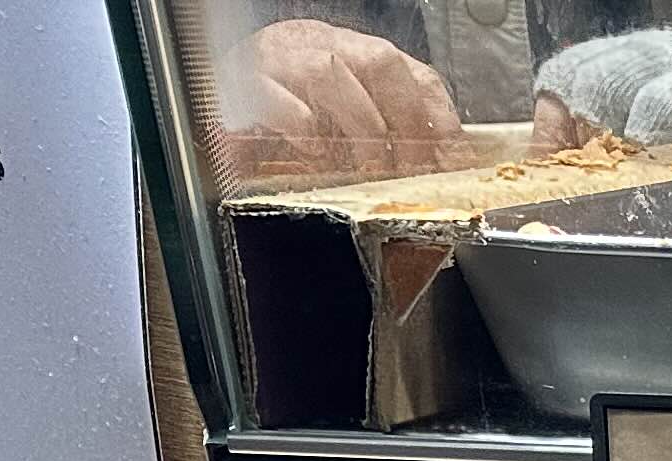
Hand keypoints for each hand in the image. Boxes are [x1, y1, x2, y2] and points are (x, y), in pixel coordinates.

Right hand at [228, 19, 465, 177]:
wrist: (217, 103)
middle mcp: (322, 47)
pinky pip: (272, 93)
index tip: (454, 163)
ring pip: (330, 73)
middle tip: (412, 172)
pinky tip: (313, 153)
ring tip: (366, 168)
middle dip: (405, 124)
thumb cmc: (287, 122)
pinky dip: (299, 126)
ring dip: (359, 127)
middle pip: (380, 63)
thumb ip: (390, 155)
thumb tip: (438, 202)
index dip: (440, 119)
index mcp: (357, 58)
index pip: (416, 75)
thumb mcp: (346, 133)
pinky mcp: (239, 80)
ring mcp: (280, 58)